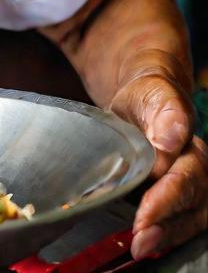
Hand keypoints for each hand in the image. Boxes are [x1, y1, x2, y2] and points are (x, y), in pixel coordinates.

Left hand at [110, 66, 207, 258]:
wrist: (145, 100)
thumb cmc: (148, 98)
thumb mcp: (152, 93)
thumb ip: (165, 114)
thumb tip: (172, 140)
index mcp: (193, 146)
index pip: (184, 179)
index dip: (166, 201)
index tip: (144, 216)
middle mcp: (200, 169)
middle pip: (192, 205)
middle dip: (167, 226)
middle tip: (140, 241)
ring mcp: (195, 186)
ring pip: (191, 218)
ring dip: (168, 235)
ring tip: (142, 246)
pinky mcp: (182, 197)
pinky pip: (182, 220)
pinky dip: (167, 234)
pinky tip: (148, 242)